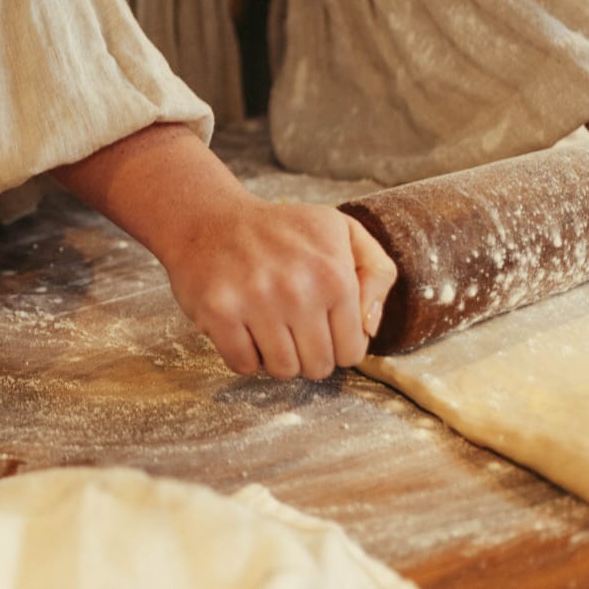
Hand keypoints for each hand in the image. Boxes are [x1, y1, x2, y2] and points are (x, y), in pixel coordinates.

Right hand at [154, 195, 395, 379]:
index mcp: (335, 275)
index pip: (352, 352)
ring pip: (282, 371)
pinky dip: (244, 354)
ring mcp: (256, 301)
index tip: (320, 324)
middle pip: (318, 367)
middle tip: (291, 326)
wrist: (210, 218)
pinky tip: (242, 327)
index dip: (337, 344)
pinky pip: (243, 365)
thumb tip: (370, 328)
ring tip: (267, 326)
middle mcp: (298, 290)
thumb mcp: (342, 231)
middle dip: (307, 354)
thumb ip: (377, 273)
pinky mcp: (219, 311)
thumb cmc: (280, 230)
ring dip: (275, 356)